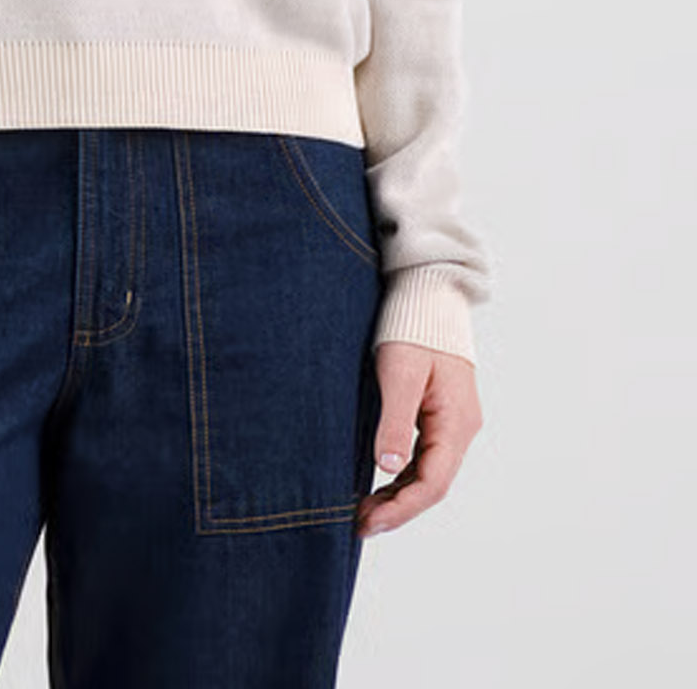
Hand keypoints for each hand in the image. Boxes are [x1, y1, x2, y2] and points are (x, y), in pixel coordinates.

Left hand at [355, 339, 483, 537]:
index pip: (433, 482)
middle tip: (359, 524)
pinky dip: (403, 475)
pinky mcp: (439, 414)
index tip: (369, 523)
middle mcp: (461, 427)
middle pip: (433, 484)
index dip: (402, 509)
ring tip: (364, 511)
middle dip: (398, 508)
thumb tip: (389, 469)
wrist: (427, 295)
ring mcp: (452, 422)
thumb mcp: (399, 373)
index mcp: (457, 422)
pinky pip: (425, 456)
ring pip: (429, 473)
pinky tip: (380, 483)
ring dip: (399, 495)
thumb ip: (396, 421)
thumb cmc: (413, 328)